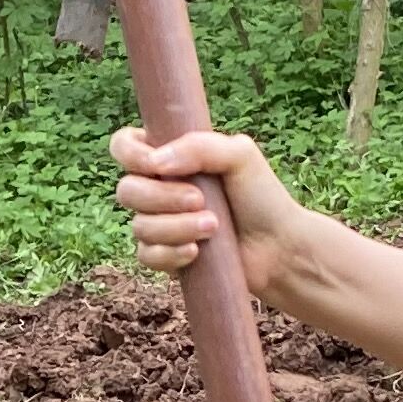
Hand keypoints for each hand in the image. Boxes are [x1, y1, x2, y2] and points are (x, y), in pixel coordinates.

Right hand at [113, 126, 300, 290]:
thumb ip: (199, 146)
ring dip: (176, 228)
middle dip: (163, 198)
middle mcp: (158, 188)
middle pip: (126, 190)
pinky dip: (171, 253)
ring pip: (139, 226)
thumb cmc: (261, 196)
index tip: (155, 165)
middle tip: (202, 200)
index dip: (130, 154)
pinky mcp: (165, 256)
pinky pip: (146, 255)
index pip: (124, 146)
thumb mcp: (239, 155)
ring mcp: (159, 224)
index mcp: (171, 157)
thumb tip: (156, 164)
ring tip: (213, 227)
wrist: (278, 246)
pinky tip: (196, 253)